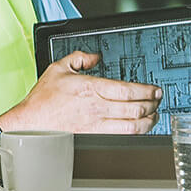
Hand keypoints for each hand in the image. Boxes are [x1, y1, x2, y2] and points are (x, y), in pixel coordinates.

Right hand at [0, 50, 162, 133]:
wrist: (32, 120)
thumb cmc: (44, 97)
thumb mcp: (59, 66)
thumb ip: (79, 57)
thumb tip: (94, 56)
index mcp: (90, 87)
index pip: (126, 90)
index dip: (145, 90)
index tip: (154, 89)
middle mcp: (96, 106)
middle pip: (134, 107)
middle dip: (152, 103)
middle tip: (159, 99)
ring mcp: (96, 122)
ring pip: (131, 123)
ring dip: (148, 119)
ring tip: (155, 113)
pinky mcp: (94, 133)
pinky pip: (122, 133)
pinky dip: (137, 130)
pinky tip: (141, 126)